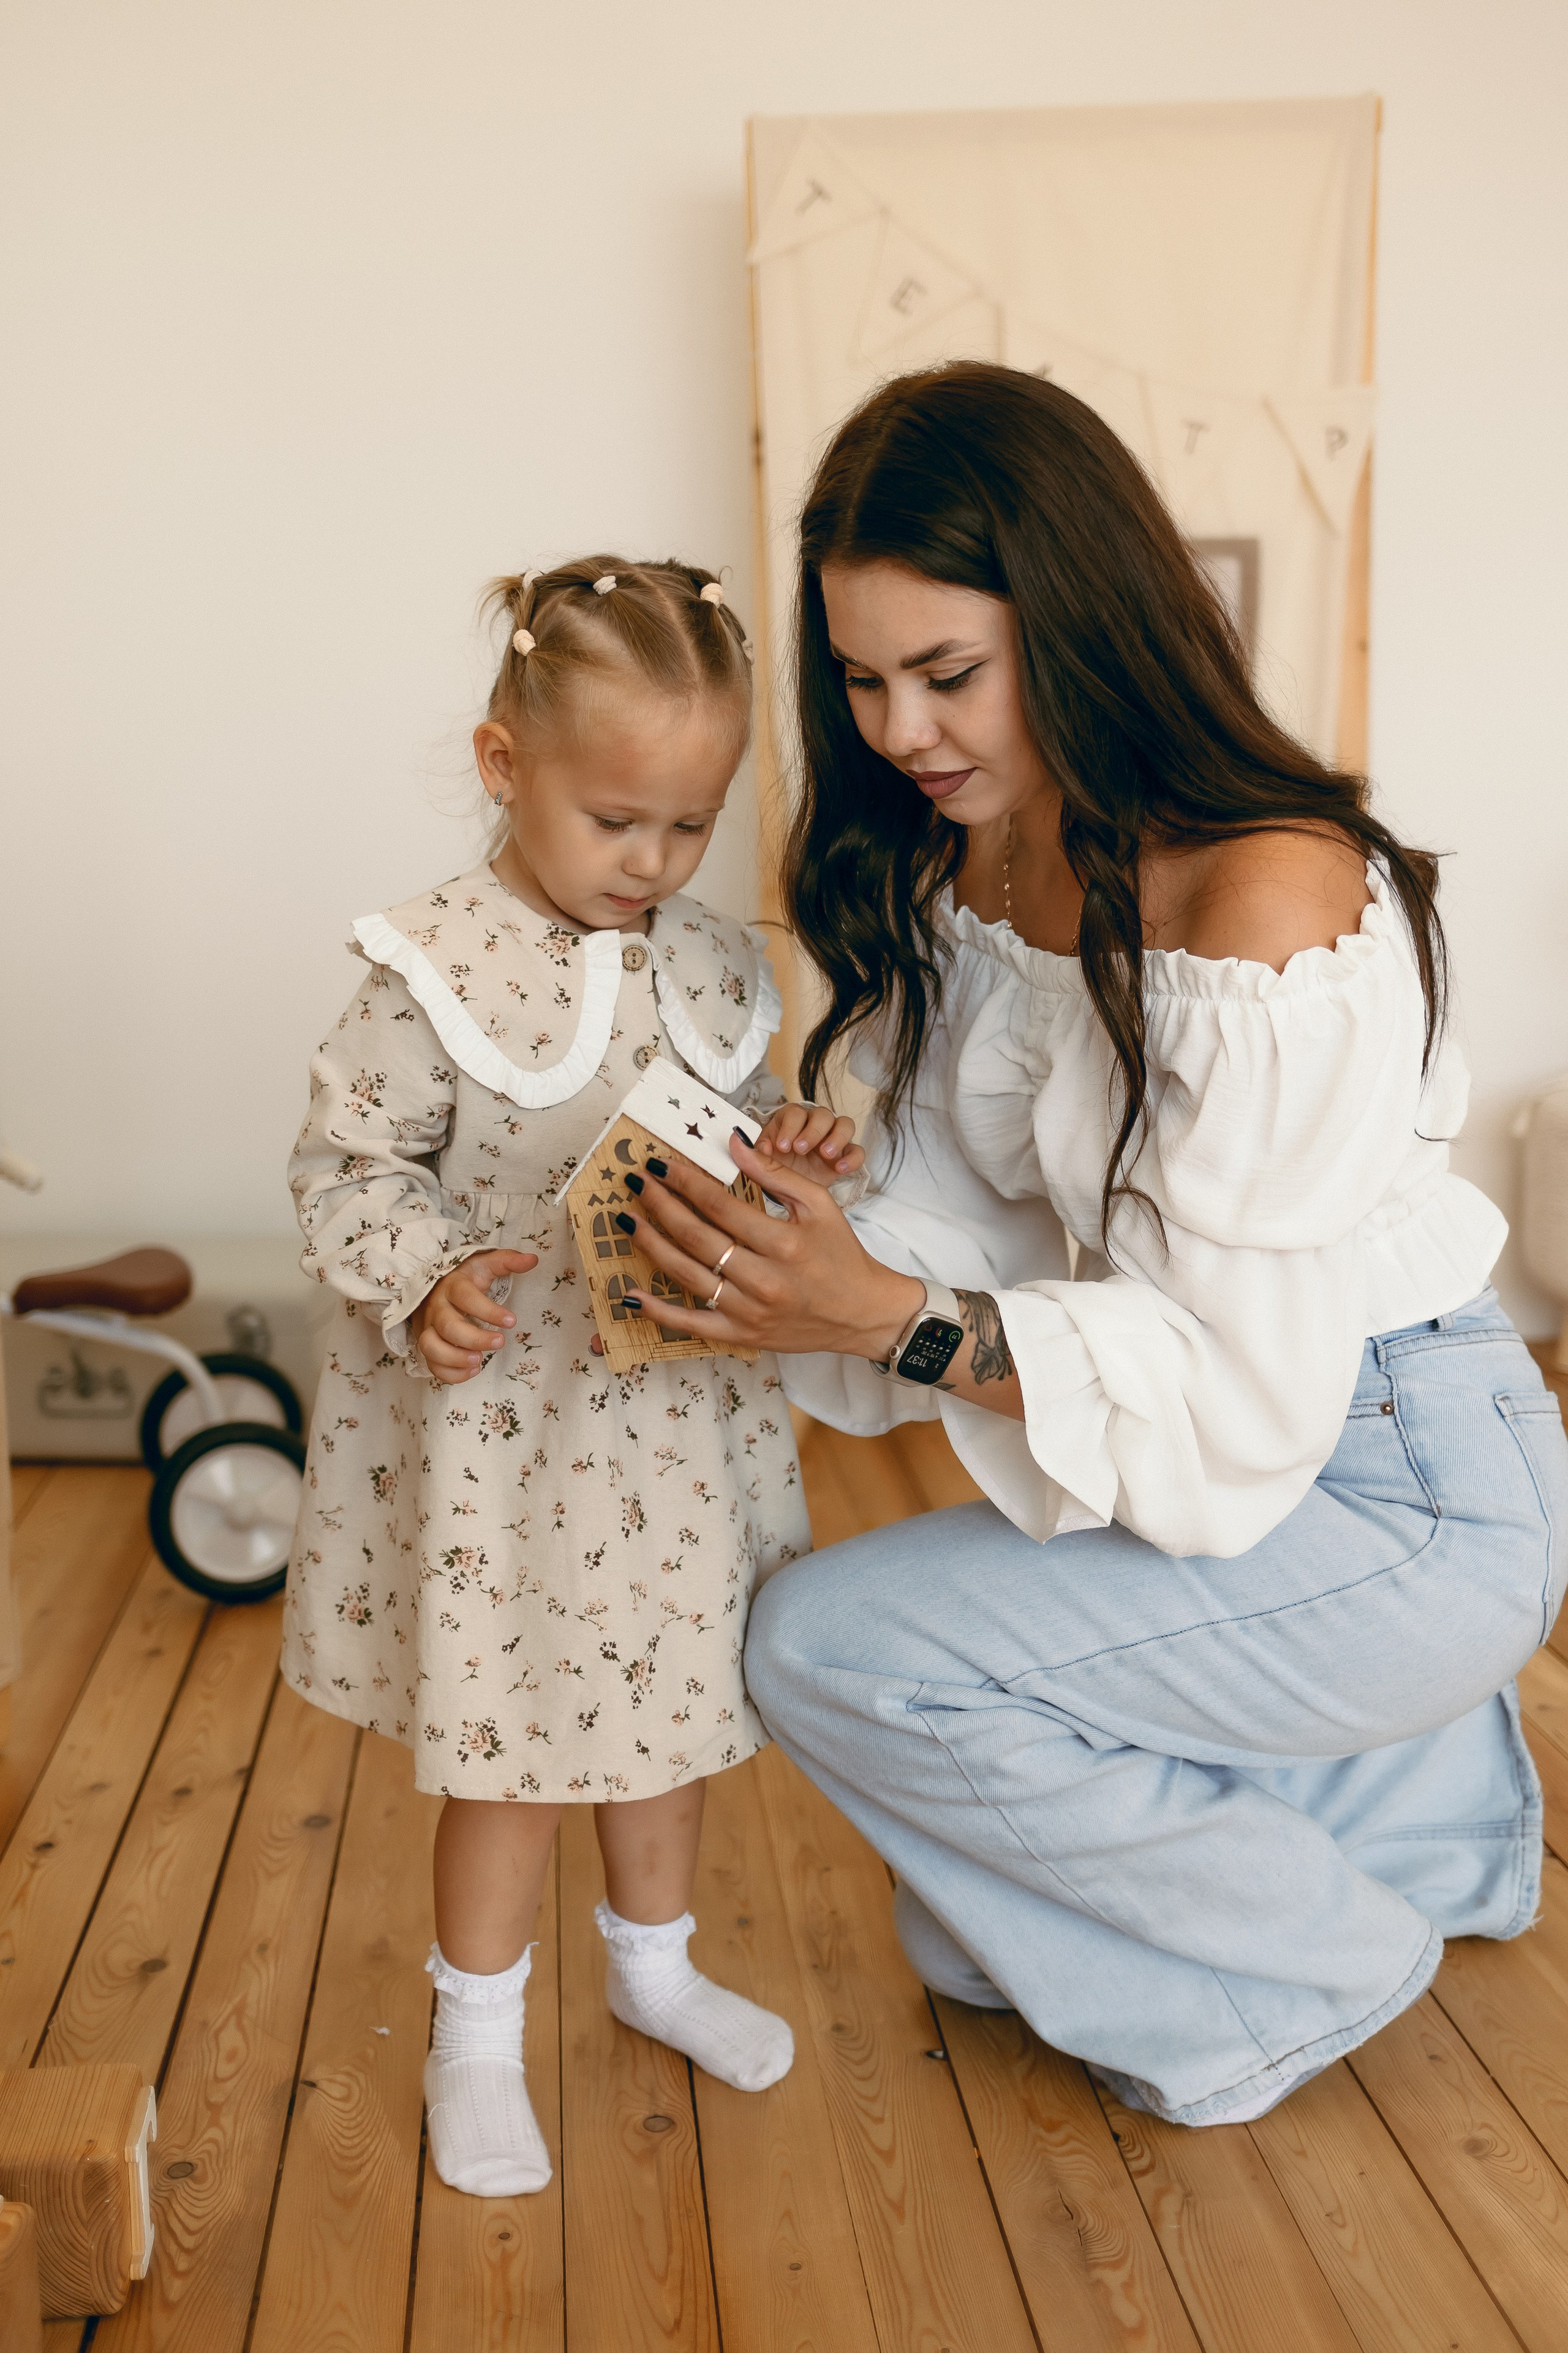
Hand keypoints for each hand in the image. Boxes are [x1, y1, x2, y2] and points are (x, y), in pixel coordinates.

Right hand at [409, 1248, 536, 1383]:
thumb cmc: (464, 1279)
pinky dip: (450, 1373)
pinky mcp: (428, 1345)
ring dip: (455, 1359)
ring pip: (431, 1347)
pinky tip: (473, 1370)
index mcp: (452, 1286)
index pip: (466, 1297)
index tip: (512, 1321)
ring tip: (480, 1361)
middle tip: (500, 1343)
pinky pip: (432, 1364)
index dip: (488, 1311)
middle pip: (448, 1326)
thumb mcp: (484, 1264)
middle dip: (474, 1339)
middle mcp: (437, 1308)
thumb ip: (507, 1261)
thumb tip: (533, 1259)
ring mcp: (429, 1328)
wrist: (432, 1290)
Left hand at [609, 1135, 920, 1359]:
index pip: (719, 1205)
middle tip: (635, 1182)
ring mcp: (749, 1311)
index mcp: (783, 1243)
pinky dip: (659, 1312)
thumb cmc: (841, 1255)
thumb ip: (775, 1173)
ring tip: (627, 1219)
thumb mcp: (820, 1205)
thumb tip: (734, 1143)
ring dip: (651, 1244)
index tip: (660, 1164)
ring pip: (687, 1274)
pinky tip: (630, 1294)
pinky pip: (691, 1324)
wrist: (862, 1313)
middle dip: (660, 1205)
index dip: (684, 1181)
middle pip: (696, 1236)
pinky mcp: (742, 1335)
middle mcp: (763, 1279)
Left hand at [752, 1101, 863, 1187]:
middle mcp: (815, 1123)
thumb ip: (760, 1152)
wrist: (792, 1185)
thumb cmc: (778, 1164)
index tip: (783, 1147)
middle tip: (801, 1149)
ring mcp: (833, 1137)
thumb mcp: (765, 1159)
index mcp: (793, 1119)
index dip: (790, 1128)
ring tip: (826, 1154)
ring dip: (837, 1138)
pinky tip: (841, 1169)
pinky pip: (857, 1150)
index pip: (795, 1113)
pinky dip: (852, 1158)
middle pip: (823, 1114)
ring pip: (845, 1124)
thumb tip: (763, 1147)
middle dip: (812, 1131)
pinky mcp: (846, 1154)